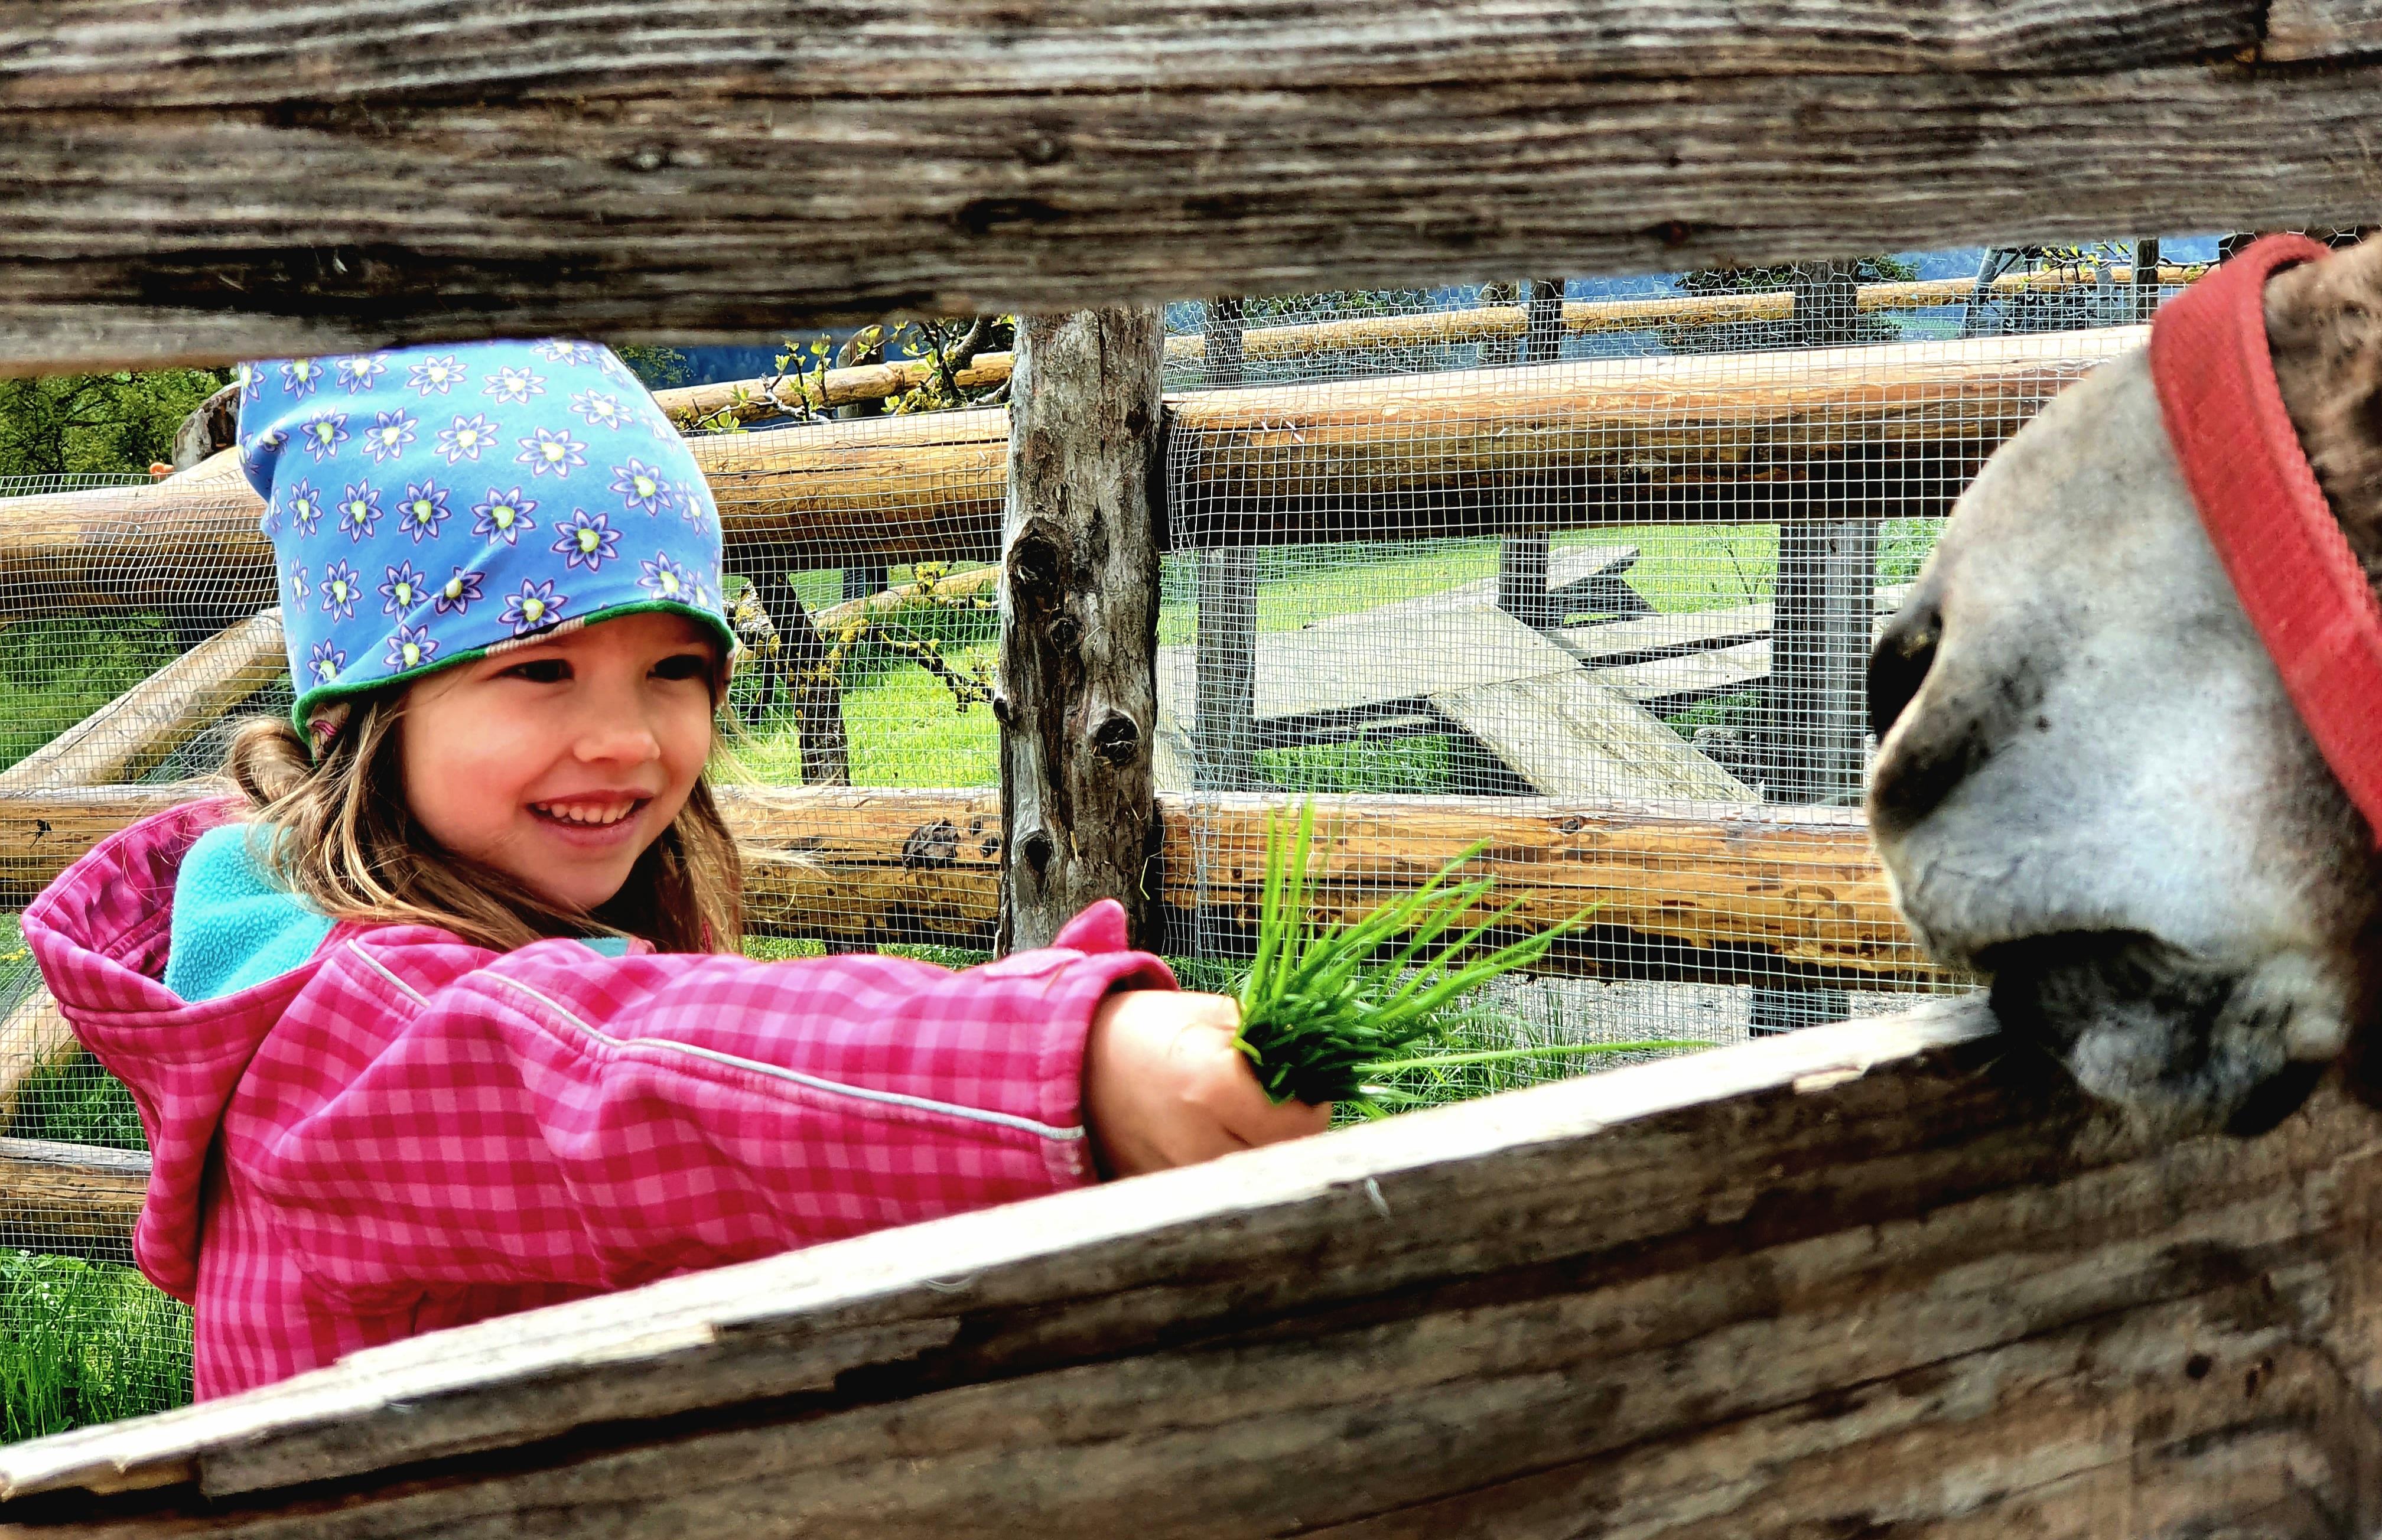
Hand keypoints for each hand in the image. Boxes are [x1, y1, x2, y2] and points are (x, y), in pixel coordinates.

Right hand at [1083, 990, 1330, 1177]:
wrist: (1078, 1062)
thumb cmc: (1149, 1032)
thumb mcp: (1211, 1014)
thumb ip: (1270, 1035)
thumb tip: (1320, 1052)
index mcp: (1213, 1087)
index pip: (1301, 1121)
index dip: (1312, 1103)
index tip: (1304, 1087)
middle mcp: (1197, 1140)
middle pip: (1284, 1156)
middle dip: (1292, 1131)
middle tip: (1280, 1105)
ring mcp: (1177, 1174)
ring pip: (1255, 1180)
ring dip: (1264, 1154)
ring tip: (1248, 1124)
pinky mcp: (1163, 1193)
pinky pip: (1219, 1193)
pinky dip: (1230, 1172)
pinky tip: (1219, 1144)